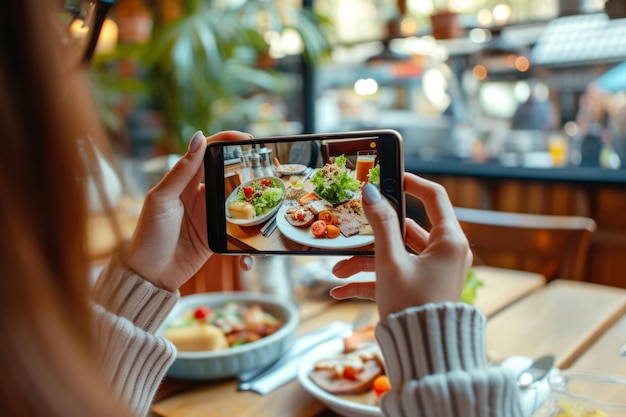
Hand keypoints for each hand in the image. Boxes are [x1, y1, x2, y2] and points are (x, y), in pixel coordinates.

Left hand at [122, 130, 253, 291]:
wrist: (150, 275)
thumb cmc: (149, 235)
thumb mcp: (162, 199)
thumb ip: (181, 170)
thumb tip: (199, 137)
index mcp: (184, 181)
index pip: (208, 153)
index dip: (226, 141)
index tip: (246, 138)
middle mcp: (199, 195)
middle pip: (228, 174)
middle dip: (247, 168)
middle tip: (267, 165)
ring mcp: (210, 215)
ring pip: (237, 200)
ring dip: (251, 200)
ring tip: (266, 198)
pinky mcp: (218, 236)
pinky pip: (238, 228)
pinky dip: (246, 232)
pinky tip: (251, 233)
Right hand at [329, 173, 471, 319]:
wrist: (424, 356)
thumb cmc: (413, 305)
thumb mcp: (391, 261)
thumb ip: (381, 225)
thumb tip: (371, 192)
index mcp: (449, 241)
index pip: (433, 197)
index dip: (410, 183)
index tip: (388, 176)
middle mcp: (445, 254)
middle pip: (404, 231)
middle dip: (371, 237)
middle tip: (351, 229)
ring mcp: (432, 272)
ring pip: (395, 256)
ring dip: (364, 263)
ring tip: (336, 272)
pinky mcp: (420, 289)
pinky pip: (394, 277)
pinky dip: (370, 282)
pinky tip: (340, 290)